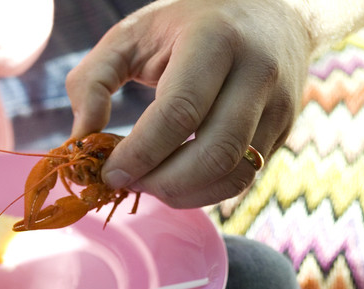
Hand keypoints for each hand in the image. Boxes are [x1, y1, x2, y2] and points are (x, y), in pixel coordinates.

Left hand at [65, 0, 313, 207]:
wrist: (274, 9)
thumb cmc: (188, 25)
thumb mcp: (133, 35)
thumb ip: (92, 80)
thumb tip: (79, 139)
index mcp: (216, 40)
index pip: (179, 113)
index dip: (140, 154)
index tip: (109, 173)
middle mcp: (258, 71)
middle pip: (213, 154)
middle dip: (162, 183)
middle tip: (128, 184)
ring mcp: (279, 105)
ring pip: (233, 175)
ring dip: (183, 194)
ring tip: (150, 185)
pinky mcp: (284, 132)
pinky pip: (242, 180)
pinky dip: (203, 193)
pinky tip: (176, 182)